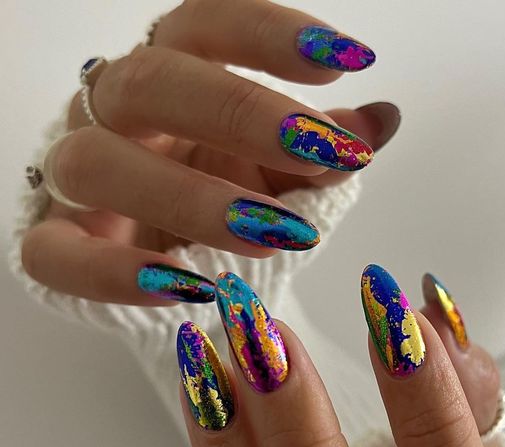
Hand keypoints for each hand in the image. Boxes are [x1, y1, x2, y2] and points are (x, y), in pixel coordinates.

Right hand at [21, 0, 398, 304]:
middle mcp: (113, 116)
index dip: (267, 34)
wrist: (162, 265)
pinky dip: (120, 274)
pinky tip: (188, 290)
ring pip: (101, 164)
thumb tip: (381, 119)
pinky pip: (60, 256)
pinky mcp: (52, 246)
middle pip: (151, 83)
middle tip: (318, 152)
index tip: (344, 61)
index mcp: (170, 80)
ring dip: (191, 198)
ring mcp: (75, 180)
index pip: (202, 27)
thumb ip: (318, 152)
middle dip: (239, 113)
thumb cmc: (218, 201)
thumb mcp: (275, 175)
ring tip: (274, 234)